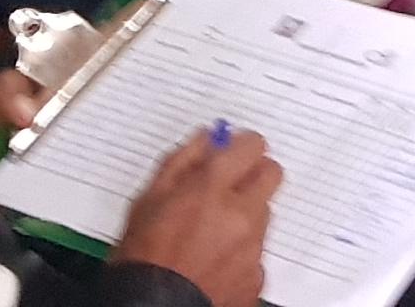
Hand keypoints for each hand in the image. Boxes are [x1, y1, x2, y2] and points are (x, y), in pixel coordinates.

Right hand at [111, 128, 280, 306]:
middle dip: (253, 173)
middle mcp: (240, 216)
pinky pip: (258, 250)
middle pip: (272, 174)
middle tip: (230, 184)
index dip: (242, 146)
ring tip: (211, 229)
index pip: (253, 146)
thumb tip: (208, 139)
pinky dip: (242, 248)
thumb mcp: (149, 198)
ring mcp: (252, 248)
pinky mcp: (256, 275)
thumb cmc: (142, 257)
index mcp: (212, 190)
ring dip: (246, 213)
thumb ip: (183, 161)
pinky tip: (215, 256)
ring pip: (264, 213)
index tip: (233, 150)